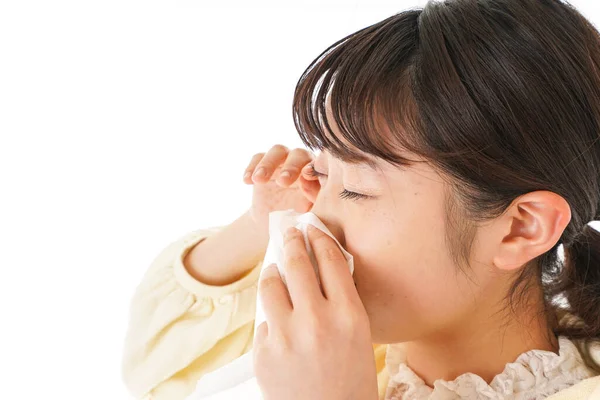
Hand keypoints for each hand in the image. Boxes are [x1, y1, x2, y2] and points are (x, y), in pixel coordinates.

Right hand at [243, 144, 320, 240]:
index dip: (312, 168)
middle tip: (282, 183)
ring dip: (268, 164)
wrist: (277, 224)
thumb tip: (308, 181)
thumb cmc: (300, 218)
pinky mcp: (264, 164)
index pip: (318, 164)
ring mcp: (283, 161)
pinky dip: (252, 167)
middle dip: (291, 166)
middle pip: (299, 154)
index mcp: (318, 174)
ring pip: (278, 151)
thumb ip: (314, 197)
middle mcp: (302, 163)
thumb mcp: (310, 213)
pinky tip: (247, 181)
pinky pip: (258, 157)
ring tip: (259, 180)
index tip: (305, 177)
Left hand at [253, 225, 377, 399]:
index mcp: (349, 315)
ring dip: (273, 274)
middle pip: (295, 262)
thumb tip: (317, 264)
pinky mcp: (263, 353)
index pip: (329, 259)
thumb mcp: (359, 336)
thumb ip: (341, 300)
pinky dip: (272, 320)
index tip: (312, 228)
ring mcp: (285, 336)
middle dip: (290, 241)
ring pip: (269, 283)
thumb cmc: (351, 380)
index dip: (318, 237)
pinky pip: (264, 321)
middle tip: (288, 233)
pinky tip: (283, 331)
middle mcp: (316, 320)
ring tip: (277, 274)